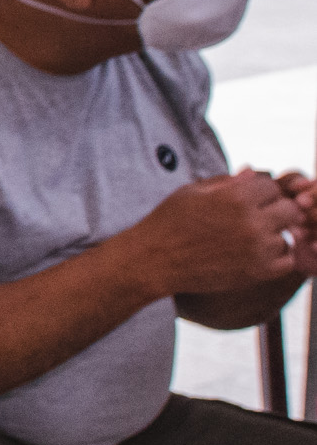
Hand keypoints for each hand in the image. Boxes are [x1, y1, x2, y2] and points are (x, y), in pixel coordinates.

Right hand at [132, 169, 310, 295]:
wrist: (153, 260)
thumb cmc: (169, 222)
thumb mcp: (193, 191)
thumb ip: (227, 182)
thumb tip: (253, 173)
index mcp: (236, 196)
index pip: (272, 187)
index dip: (260, 193)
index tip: (246, 201)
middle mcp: (252, 221)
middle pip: (289, 209)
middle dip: (274, 211)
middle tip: (254, 218)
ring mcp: (257, 248)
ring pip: (288, 235)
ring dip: (273, 235)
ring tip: (248, 238)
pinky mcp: (258, 271)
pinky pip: (287, 261)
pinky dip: (276, 257)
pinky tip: (255, 253)